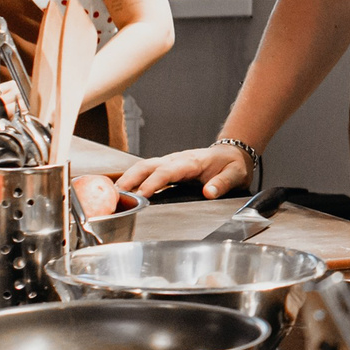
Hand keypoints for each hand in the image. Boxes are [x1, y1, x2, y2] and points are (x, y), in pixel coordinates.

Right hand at [115, 141, 249, 198]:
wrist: (232, 154)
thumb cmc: (232, 165)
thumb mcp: (235, 174)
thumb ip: (222, 183)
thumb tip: (208, 192)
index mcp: (191, 162)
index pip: (167, 171)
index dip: (152, 183)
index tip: (141, 195)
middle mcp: (176, 159)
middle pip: (147, 165)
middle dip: (130, 179)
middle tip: (117, 195)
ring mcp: (170, 162)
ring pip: (143, 167)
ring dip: (128, 178)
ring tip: (114, 195)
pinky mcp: (167, 167)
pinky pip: (146, 171)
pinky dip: (133, 179)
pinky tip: (123, 191)